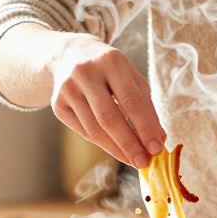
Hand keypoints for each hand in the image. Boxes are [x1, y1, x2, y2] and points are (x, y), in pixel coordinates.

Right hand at [48, 33, 166, 168]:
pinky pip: (83, 131)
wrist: (70, 55)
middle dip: (129, 144)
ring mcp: (68, 89)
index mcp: (111, 62)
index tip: (156, 149)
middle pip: (109, 118)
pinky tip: (116, 150)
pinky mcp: (58, 104)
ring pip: (94, 129)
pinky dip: (102, 143)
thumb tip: (158, 140)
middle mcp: (86, 73)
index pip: (131, 101)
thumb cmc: (110, 70)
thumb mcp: (131, 78)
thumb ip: (146, 107)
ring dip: (116, 149)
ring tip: (133, 160)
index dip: (144, 127)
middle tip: (144, 162)